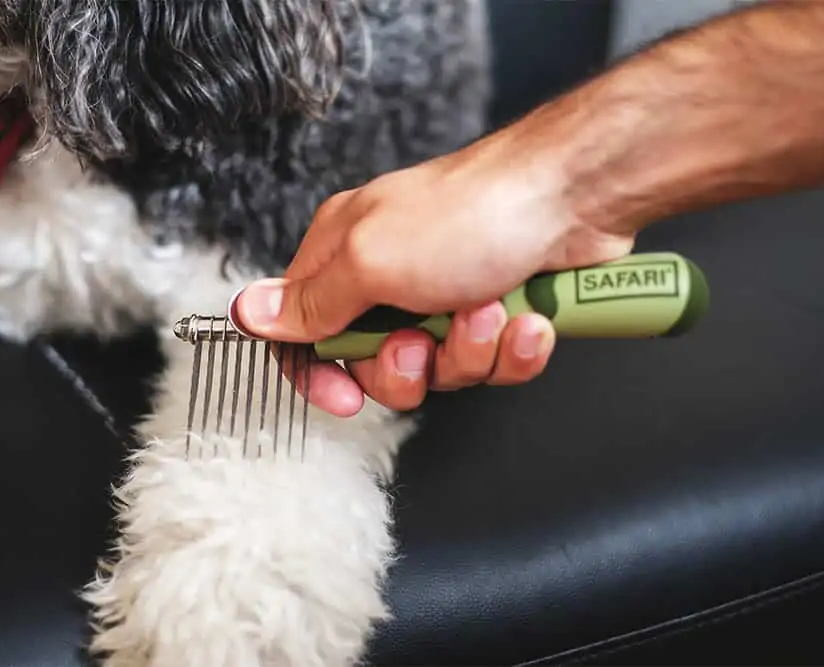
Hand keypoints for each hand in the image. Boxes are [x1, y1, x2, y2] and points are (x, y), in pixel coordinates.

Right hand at [233, 134, 634, 415]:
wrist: (574, 196)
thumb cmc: (474, 211)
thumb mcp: (371, 261)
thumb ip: (309, 301)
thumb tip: (249, 313)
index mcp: (343, 256)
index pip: (301, 332)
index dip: (317, 373)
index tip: (344, 396)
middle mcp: (389, 277)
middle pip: (371, 366)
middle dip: (405, 368)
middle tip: (422, 338)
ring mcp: (444, 296)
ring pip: (438, 371)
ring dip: (469, 353)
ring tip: (488, 312)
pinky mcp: (493, 312)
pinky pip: (491, 365)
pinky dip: (512, 350)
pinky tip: (526, 319)